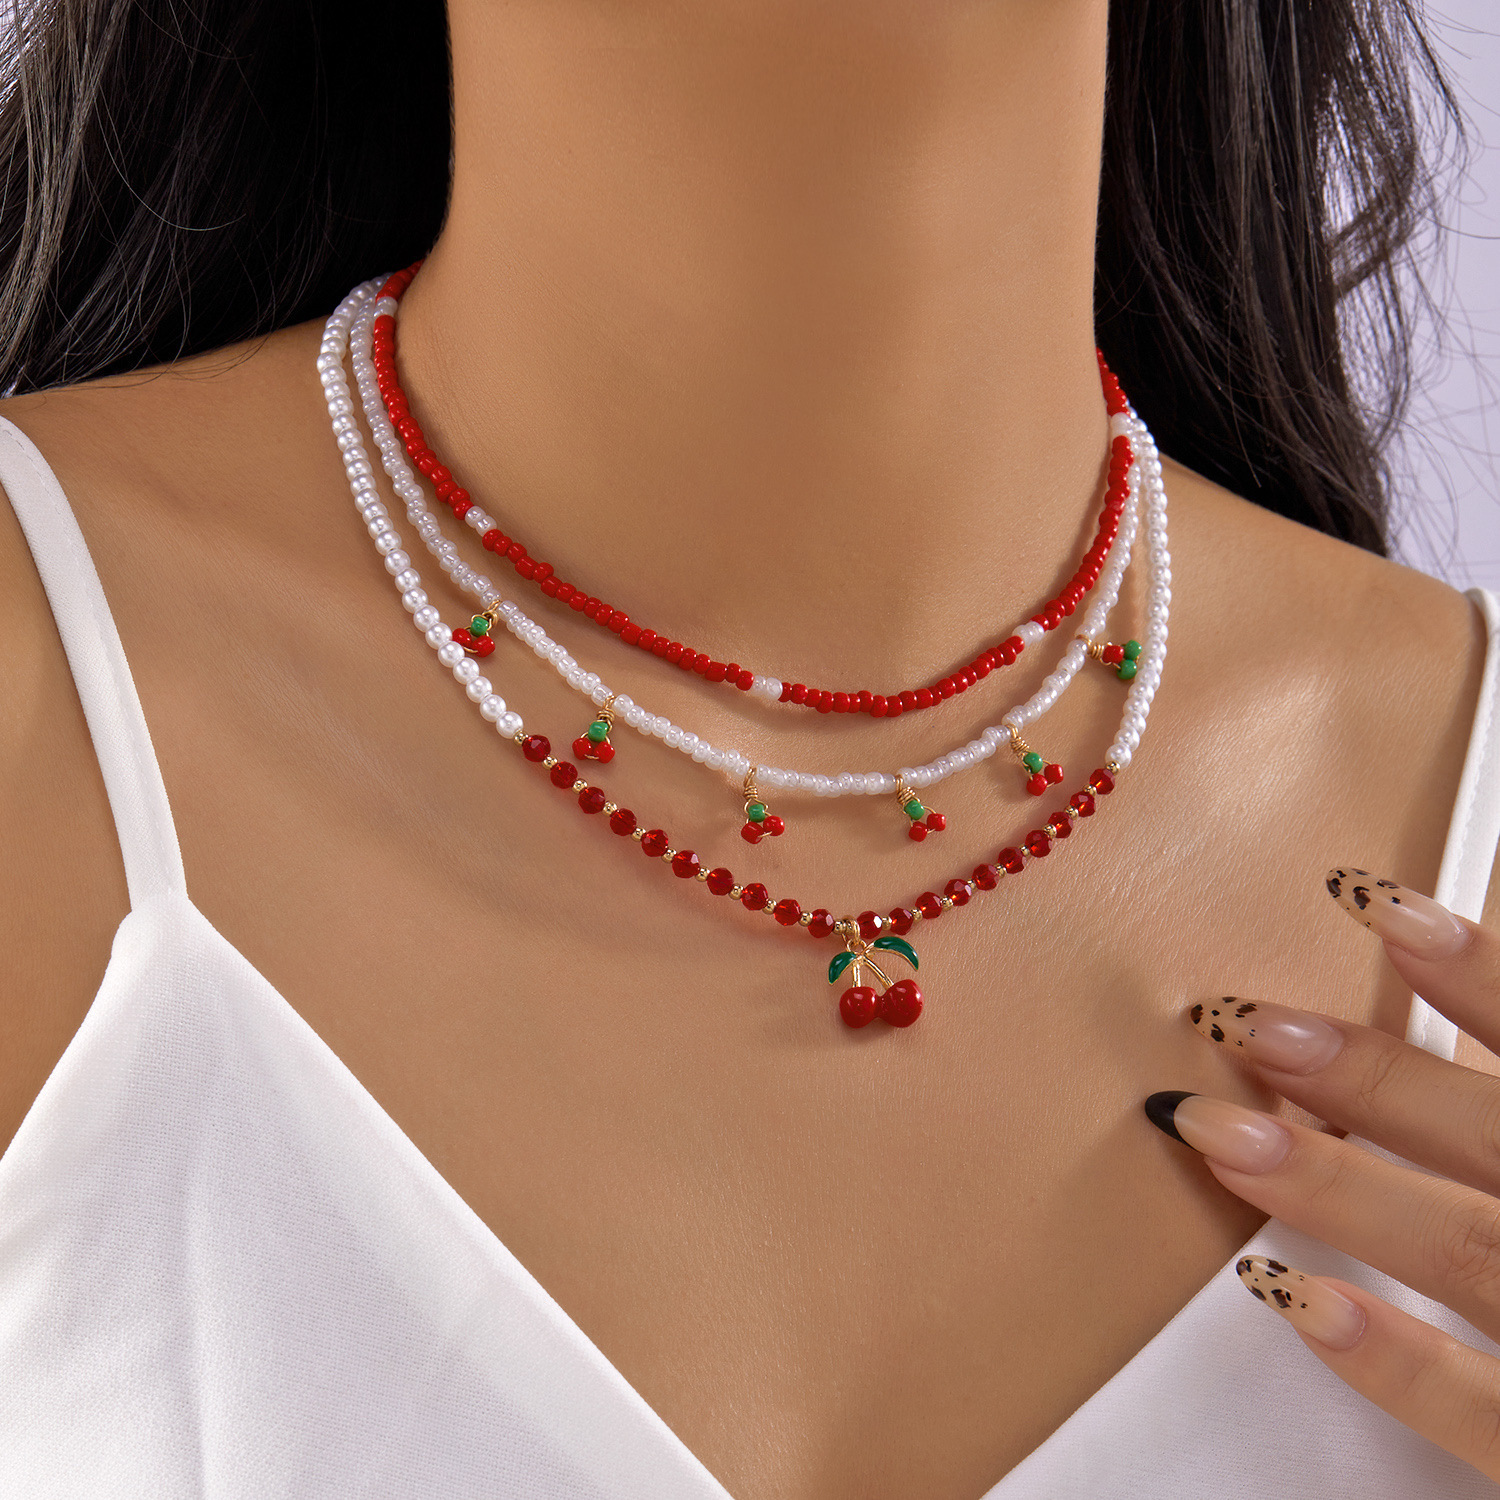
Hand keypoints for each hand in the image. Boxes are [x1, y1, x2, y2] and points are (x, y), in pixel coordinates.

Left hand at [1145, 868, 1499, 1479]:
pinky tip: (1291, 1293)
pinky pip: (1486, 1414)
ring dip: (1340, 1185)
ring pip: (1472, 1249)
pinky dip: (1392, 1358)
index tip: (1370, 902)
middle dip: (1370, 1075)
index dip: (1478, 968)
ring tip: (1220, 1132)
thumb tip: (1463, 1016)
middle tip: (1246, 1020)